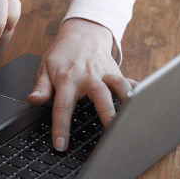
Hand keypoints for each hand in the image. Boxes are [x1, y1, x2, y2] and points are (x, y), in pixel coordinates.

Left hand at [27, 18, 134, 150]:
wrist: (82, 34)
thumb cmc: (62, 55)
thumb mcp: (45, 68)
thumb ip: (41, 87)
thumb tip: (33, 101)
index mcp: (67, 79)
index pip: (63, 106)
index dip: (61, 127)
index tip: (61, 145)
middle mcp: (89, 77)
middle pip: (99, 95)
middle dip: (106, 112)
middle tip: (111, 129)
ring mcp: (106, 74)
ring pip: (120, 86)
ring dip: (127, 100)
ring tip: (133, 117)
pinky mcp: (118, 72)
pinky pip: (131, 82)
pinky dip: (139, 91)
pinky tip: (146, 102)